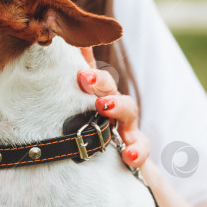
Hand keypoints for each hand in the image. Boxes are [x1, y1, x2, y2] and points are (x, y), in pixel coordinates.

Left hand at [77, 47, 149, 170]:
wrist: (120, 161)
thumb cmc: (96, 131)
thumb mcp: (81, 110)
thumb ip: (75, 84)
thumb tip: (65, 52)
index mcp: (98, 95)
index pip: (91, 74)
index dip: (86, 59)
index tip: (77, 46)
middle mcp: (114, 106)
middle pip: (110, 87)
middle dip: (99, 80)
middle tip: (84, 76)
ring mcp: (127, 126)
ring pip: (129, 110)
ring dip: (118, 106)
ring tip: (104, 105)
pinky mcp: (136, 148)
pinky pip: (141, 148)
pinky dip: (137, 151)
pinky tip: (129, 156)